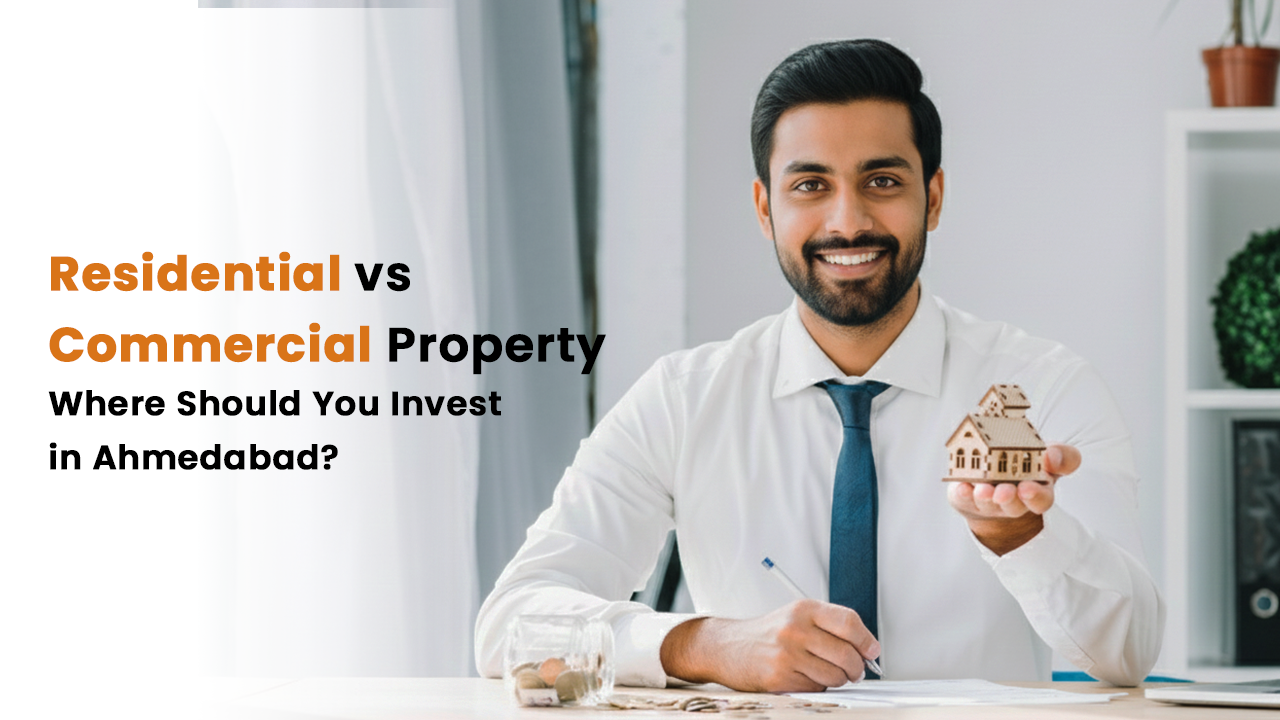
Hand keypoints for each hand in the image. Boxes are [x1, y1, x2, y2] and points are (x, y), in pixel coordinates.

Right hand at [659, 599, 878, 691]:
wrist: (729, 646)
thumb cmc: (768, 634)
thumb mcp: (798, 617)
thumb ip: (830, 627)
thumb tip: (867, 649)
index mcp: (804, 609)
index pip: (849, 622)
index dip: (867, 640)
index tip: (872, 651)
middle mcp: (795, 628)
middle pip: (846, 654)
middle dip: (856, 668)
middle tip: (854, 670)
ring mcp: (787, 654)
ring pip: (834, 676)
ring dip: (837, 680)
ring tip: (825, 673)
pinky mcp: (779, 677)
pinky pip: (816, 688)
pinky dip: (816, 686)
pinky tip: (803, 677)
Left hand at [947, 443, 1080, 554]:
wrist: (1001, 478)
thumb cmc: (1029, 466)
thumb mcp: (1051, 458)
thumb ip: (1062, 456)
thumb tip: (1052, 455)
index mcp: (1037, 492)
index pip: (1041, 501)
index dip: (1035, 496)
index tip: (1027, 488)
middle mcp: (1013, 502)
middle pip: (1013, 506)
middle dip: (1008, 499)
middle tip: (1004, 491)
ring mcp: (989, 503)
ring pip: (987, 504)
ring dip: (985, 497)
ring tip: (982, 489)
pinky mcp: (968, 499)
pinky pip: (964, 499)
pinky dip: (963, 493)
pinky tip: (962, 487)